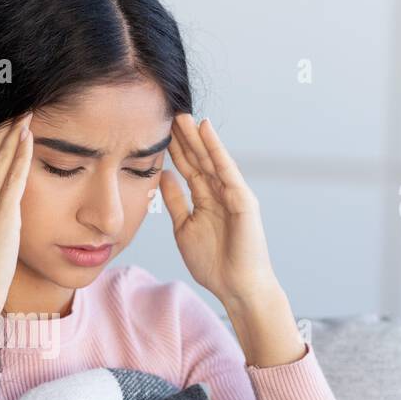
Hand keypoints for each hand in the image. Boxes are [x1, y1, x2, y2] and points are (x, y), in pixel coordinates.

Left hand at [159, 112, 277, 301]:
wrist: (237, 287)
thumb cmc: (213, 263)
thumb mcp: (184, 227)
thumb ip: (175, 201)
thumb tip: (164, 175)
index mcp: (206, 199)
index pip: (187, 168)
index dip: (173, 149)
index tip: (157, 129)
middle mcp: (220, 192)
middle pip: (198, 158)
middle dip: (184, 137)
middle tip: (168, 112)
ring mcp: (232, 193)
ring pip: (211, 159)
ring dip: (197, 136)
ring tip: (183, 115)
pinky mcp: (243, 199)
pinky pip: (226, 169)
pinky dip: (216, 149)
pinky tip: (206, 130)